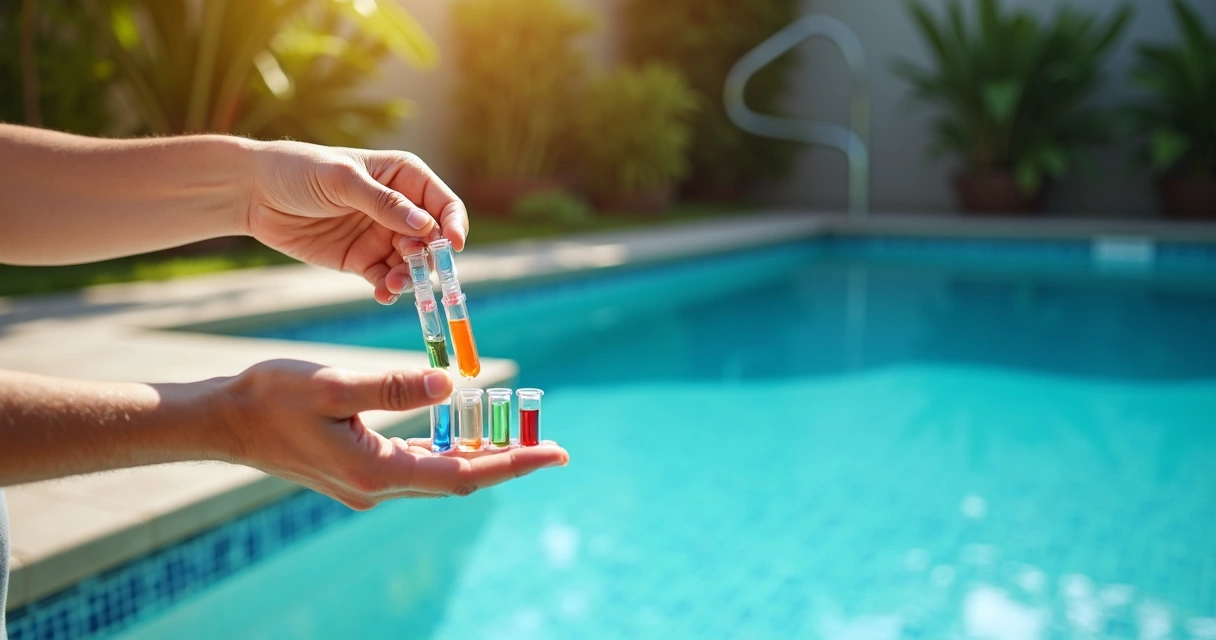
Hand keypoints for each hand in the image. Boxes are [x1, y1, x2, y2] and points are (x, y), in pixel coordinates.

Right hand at [217, 359, 568, 508]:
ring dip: (478, 456)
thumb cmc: (272, 397)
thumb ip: (395, 386)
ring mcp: (368, 485)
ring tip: (519, 436)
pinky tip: (464, 431)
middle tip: (551, 446)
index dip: (514, 464)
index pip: (464, 474)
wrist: (224, 421)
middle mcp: (378, 487)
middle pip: (459, 478)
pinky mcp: (359, 472)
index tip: (556, 454)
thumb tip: (454, 384)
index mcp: (377, 472)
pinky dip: (447, 449)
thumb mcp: (335, 384)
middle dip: (507, 461)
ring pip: (439, 472)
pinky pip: (417, 463)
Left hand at [245, 140, 468, 303]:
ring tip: (395, 284)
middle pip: (432, 239)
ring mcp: (381, 236)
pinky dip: (389, 289)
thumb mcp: (342, 180)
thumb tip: (425, 227)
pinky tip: (384, 294)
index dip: (453, 224)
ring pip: (412, 263)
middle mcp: (399, 209)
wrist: (254, 192)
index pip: (443, 203)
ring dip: (411, 277)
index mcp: (404, 178)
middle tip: (416, 267)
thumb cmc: (299, 170)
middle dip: (429, 256)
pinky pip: (385, 279)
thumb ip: (384, 204)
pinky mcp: (362, 260)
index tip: (452, 246)